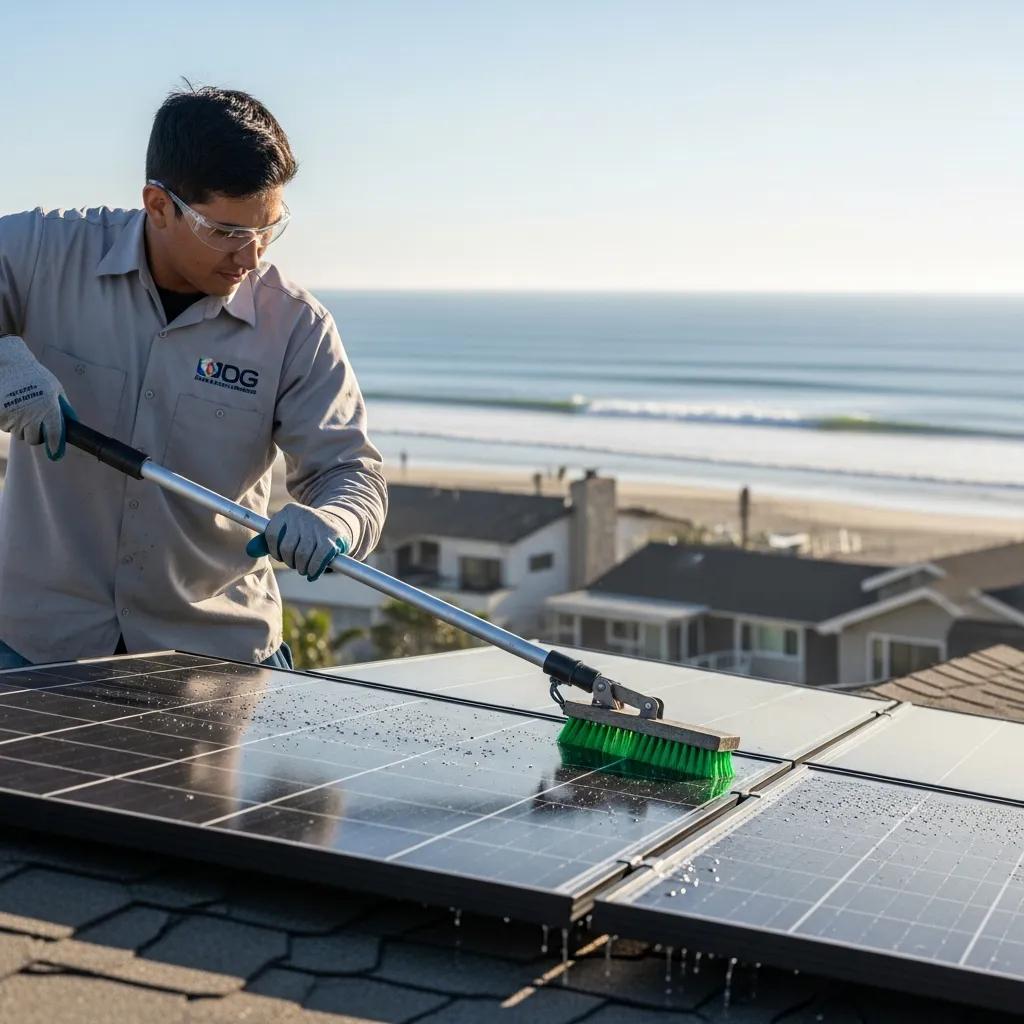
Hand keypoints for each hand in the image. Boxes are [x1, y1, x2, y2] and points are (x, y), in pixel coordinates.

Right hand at [0, 338, 75, 459]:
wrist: (10, 364)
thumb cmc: (36, 375)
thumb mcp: (55, 389)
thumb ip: (64, 407)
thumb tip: (73, 423)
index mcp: (49, 408)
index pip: (54, 435)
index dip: (55, 446)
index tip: (55, 452)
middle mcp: (32, 414)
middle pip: (33, 439)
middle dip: (36, 436)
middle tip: (36, 426)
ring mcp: (14, 415)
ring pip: (18, 433)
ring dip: (21, 427)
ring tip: (23, 411)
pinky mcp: (0, 413)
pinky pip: (5, 426)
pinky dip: (8, 421)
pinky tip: (11, 407)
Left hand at [246, 502, 350, 580]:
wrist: (338, 524)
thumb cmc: (306, 532)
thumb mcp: (287, 531)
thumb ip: (267, 541)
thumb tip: (250, 550)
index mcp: (289, 511)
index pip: (271, 534)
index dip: (275, 551)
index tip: (282, 556)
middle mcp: (303, 514)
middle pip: (287, 547)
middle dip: (290, 561)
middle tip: (295, 564)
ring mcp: (318, 525)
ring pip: (302, 555)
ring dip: (301, 568)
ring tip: (304, 568)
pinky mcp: (331, 537)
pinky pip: (317, 559)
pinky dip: (314, 569)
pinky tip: (313, 572)